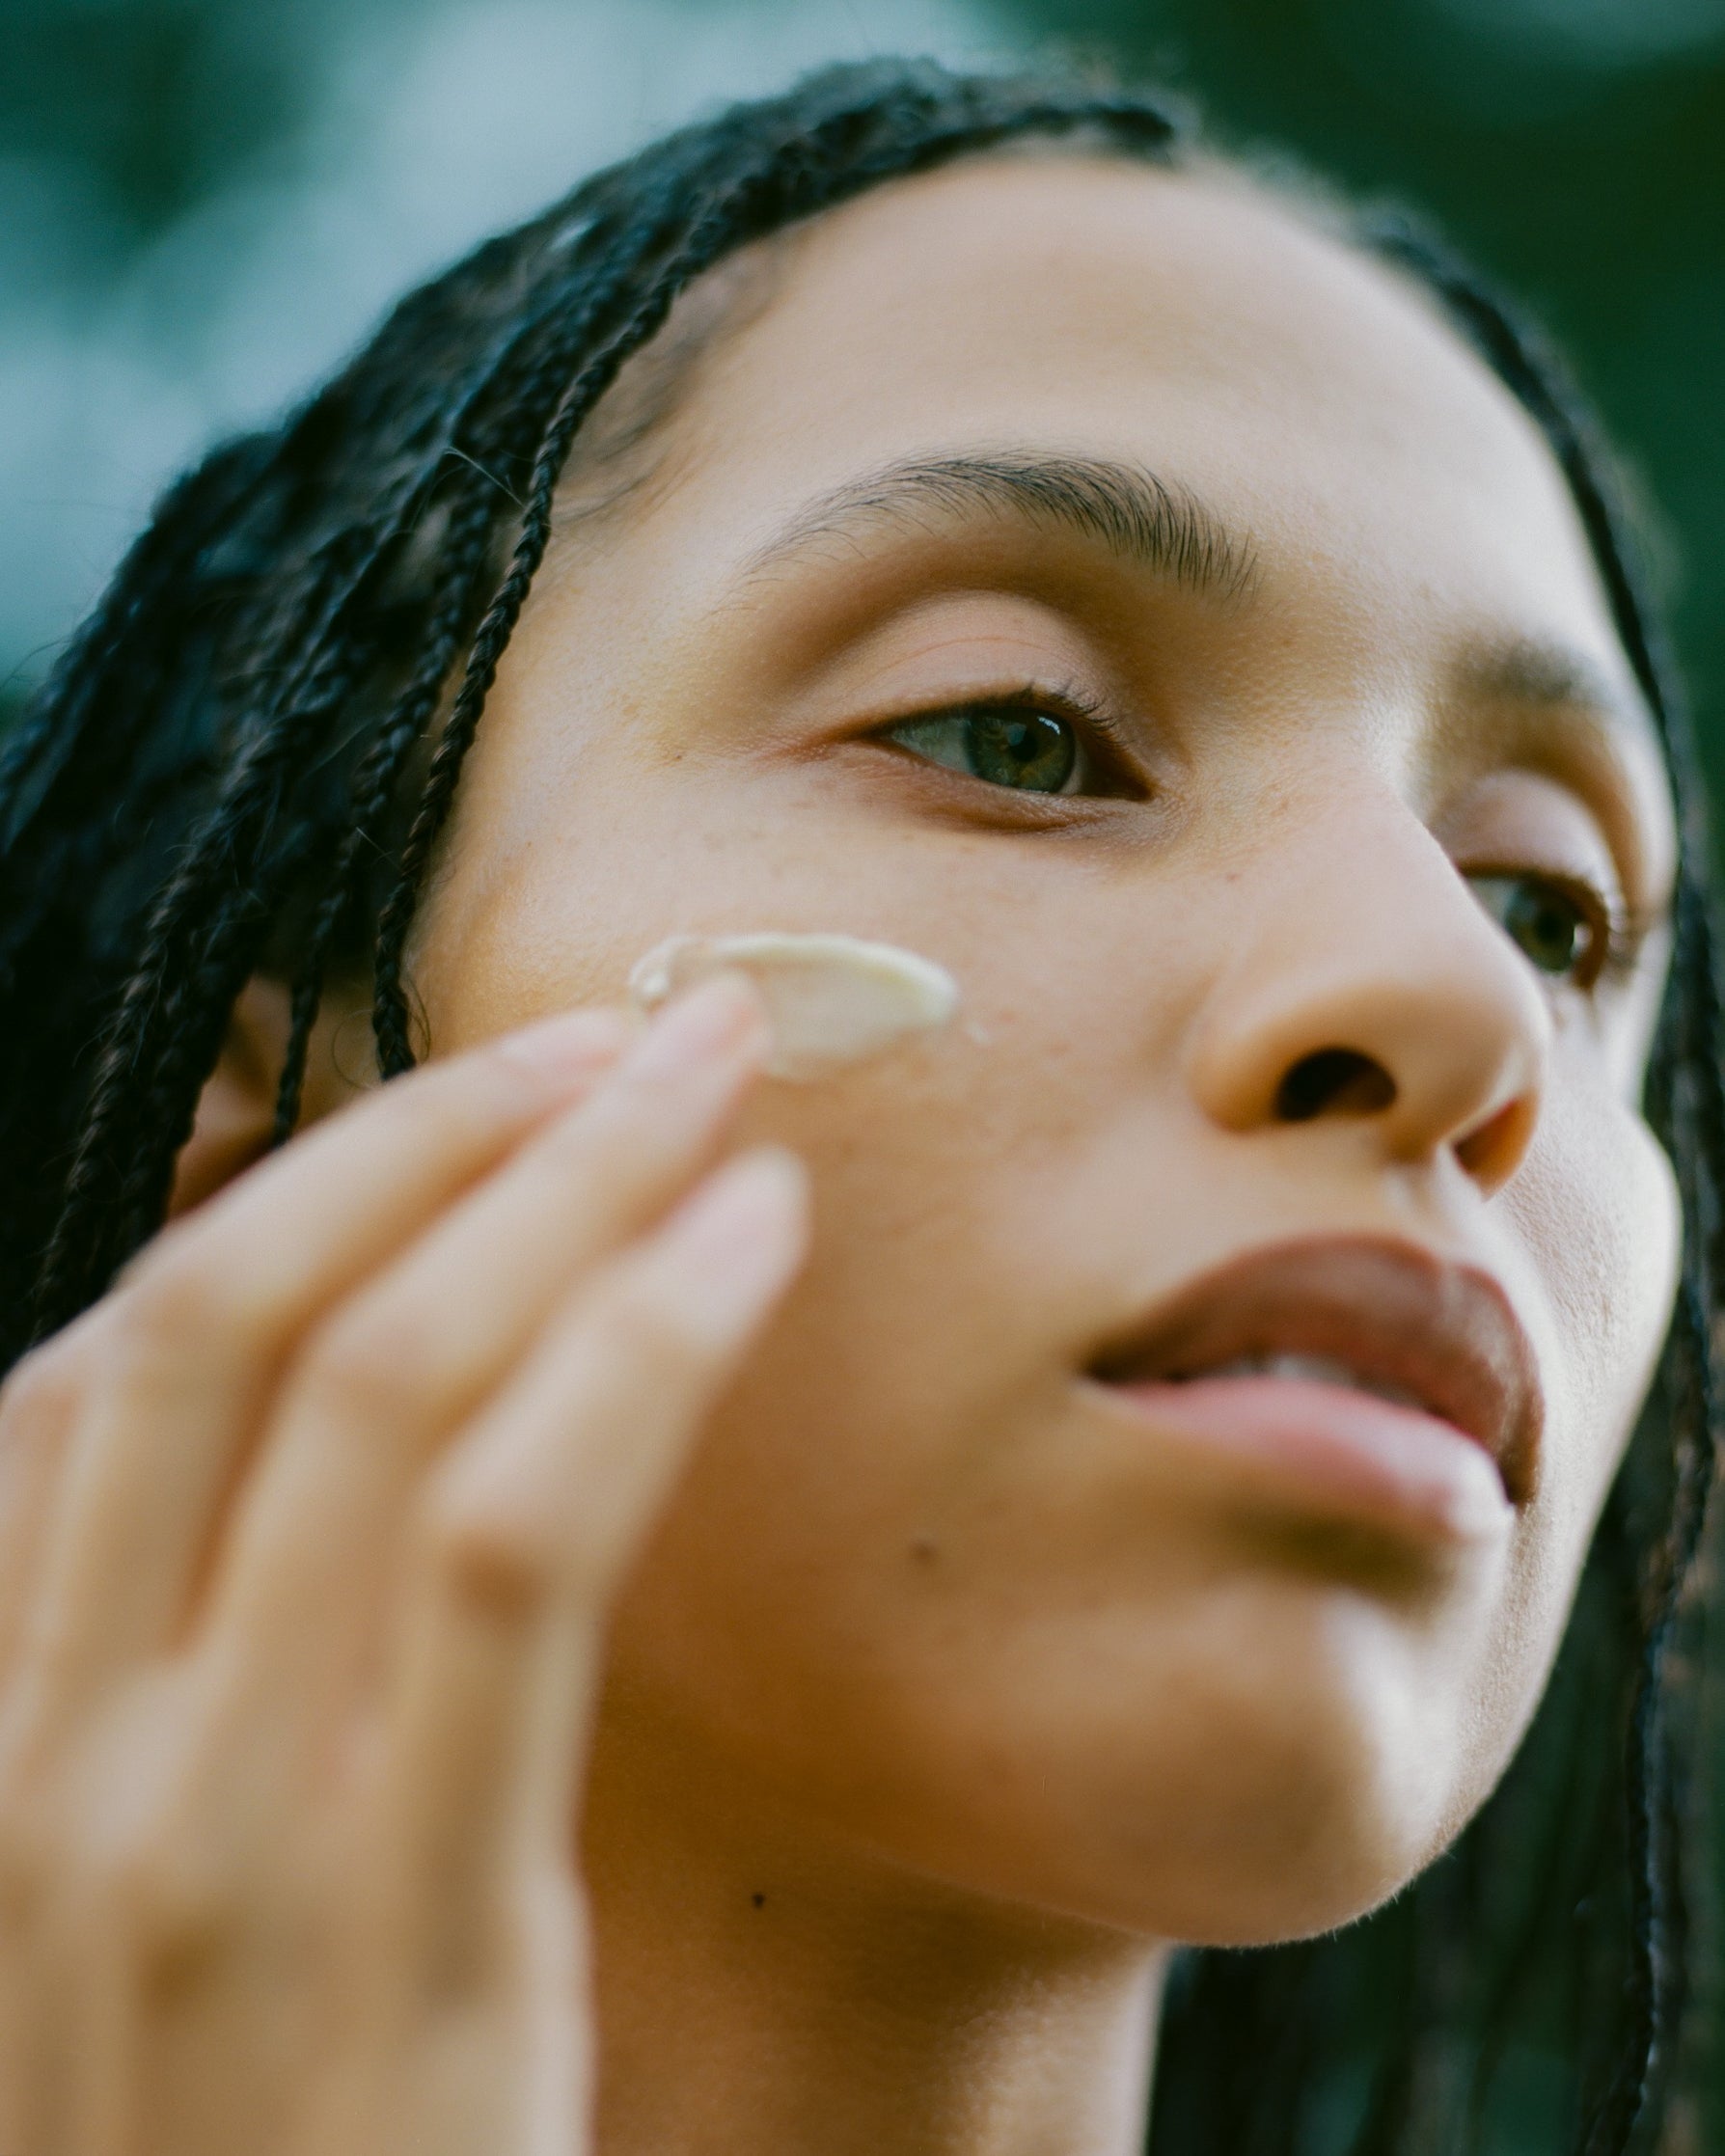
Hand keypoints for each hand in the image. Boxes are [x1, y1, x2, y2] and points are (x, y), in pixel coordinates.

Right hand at [0, 976, 804, 2155]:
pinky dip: (633, 1347)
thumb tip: (396, 1439)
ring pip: (369, 1382)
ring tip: (717, 1074)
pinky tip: (753, 1242)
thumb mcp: (190, 1903)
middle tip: (639, 1018)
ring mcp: (196, 1849)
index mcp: (1, 1729)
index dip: (309, 1182)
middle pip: (230, 1310)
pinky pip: (509, 1544)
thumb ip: (238, 1677)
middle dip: (439, 1121)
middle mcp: (53, 1761)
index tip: (490, 1089)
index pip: (110, 1364)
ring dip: (555, 1180)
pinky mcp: (393, 1941)